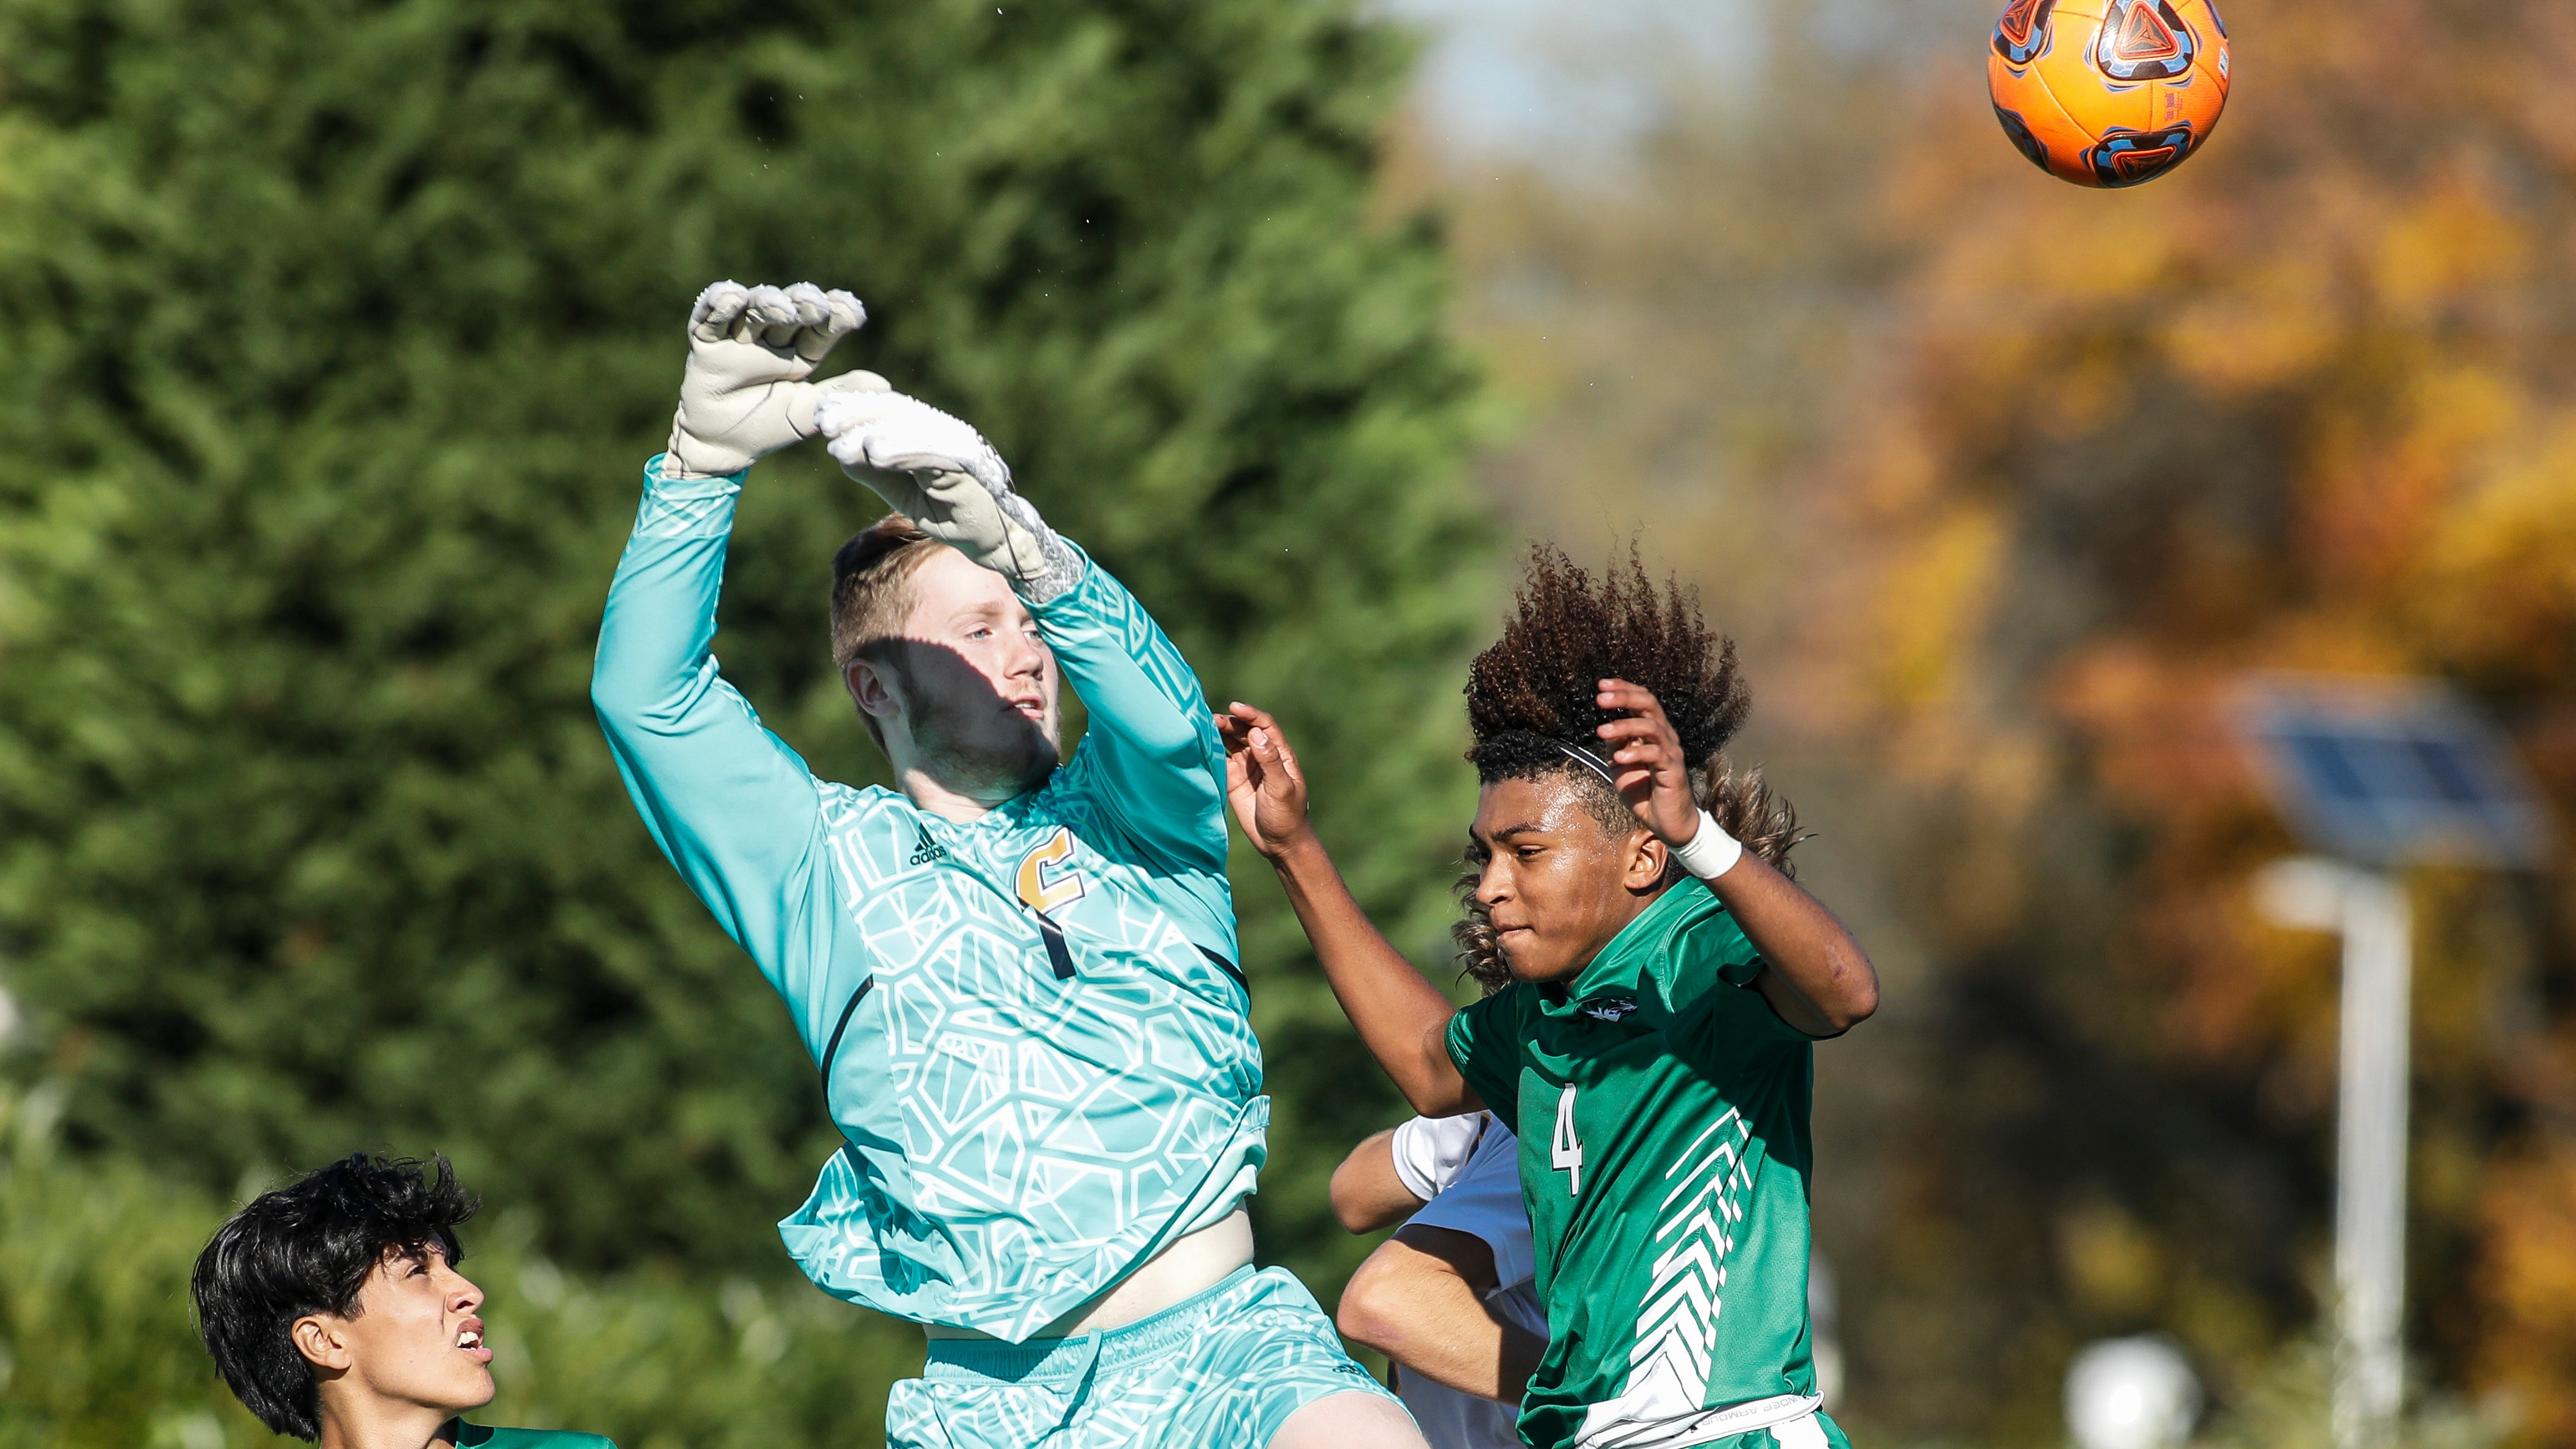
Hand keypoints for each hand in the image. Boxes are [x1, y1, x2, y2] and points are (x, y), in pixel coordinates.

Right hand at [664, 281, 881, 478]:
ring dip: (766, 303)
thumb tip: (884, 385)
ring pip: (752, 309)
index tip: (854, 310)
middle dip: (803, 304)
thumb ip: (840, 395)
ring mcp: (739, 338)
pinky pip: (708, 318)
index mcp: (803, 351)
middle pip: (789, 311)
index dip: (837, 315)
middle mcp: (773, 338)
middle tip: (815, 306)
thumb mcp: (809, 414)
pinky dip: (718, 304)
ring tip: (779, 306)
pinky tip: (732, 294)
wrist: (724, 448)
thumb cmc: (770, 429)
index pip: (822, 327)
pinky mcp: (705, 343)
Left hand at [816, 389, 1079, 601]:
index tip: (822, 417)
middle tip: (824, 421)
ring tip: (841, 441)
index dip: (856, 411)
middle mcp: (945, 432)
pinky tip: (875, 452)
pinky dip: (902, 449)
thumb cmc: (952, 516)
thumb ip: (876, 473)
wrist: (996, 541)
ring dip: (873, 430)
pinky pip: (932, 451)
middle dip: (858, 415)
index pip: (889, 413)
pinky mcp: (969, 463)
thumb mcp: (904, 494)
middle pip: (897, 412)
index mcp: (930, 435)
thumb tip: (839, 450)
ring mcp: (959, 445)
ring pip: (912, 428)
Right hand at [1216, 702, 1313, 860]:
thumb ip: (1270, 761)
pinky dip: (1210, 751)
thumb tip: (1256, 734)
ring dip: (1218, 733)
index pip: (1264, 726)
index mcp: (1279, 753)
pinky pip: (1220, 759)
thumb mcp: (1282, 789)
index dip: (1250, 714)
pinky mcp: (1233, 779)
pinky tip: (1199, 746)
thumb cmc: (1287, 815)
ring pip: (1230, 742)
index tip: (1235, 707)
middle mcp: (1261, 755)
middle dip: (1229, 723)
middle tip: (1211, 720)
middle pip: (1244, 730)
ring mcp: (1246, 766)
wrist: (1279, 842)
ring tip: (1202, 728)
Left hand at [1594, 679, 1701, 849]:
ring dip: (1624, 726)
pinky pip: (1655, 754)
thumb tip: (1606, 727)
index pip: (1643, 701)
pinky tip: (1620, 758)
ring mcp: (1671, 752)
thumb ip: (1616, 746)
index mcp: (1654, 732)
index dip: (1624, 689)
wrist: (1667, 823)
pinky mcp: (1673, 771)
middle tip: (1600, 698)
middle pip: (1649, 705)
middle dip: (1625, 697)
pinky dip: (1636, 753)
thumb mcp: (1621, 767)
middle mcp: (1665, 737)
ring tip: (1601, 731)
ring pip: (1651, 727)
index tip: (1602, 684)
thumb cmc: (1645, 793)